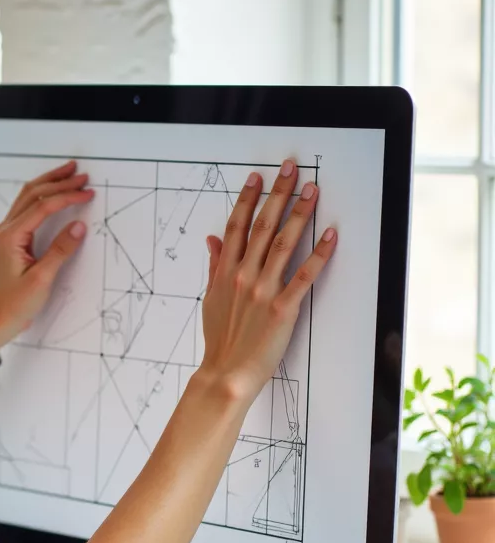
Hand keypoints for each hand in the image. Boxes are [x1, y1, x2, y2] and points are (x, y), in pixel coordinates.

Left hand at [0, 161, 94, 350]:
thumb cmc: (17, 303)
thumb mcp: (42, 279)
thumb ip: (60, 250)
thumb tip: (79, 226)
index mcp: (11, 236)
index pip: (42, 207)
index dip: (66, 197)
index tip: (87, 193)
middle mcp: (6, 229)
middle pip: (33, 194)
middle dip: (58, 181)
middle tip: (82, 175)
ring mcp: (8, 232)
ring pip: (29, 197)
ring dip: (49, 183)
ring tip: (69, 172)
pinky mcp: (13, 238)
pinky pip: (28, 208)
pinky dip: (43, 196)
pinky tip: (54, 191)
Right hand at [200, 162, 336, 402]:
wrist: (226, 373)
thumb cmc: (220, 339)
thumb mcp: (211, 298)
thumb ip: (215, 266)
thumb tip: (213, 240)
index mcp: (225, 272)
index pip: (237, 226)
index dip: (247, 198)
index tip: (258, 177)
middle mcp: (244, 276)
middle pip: (262, 226)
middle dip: (278, 194)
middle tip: (291, 169)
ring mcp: (264, 291)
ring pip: (284, 243)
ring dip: (299, 214)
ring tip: (312, 191)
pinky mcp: (284, 308)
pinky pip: (305, 275)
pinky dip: (319, 254)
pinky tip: (331, 235)